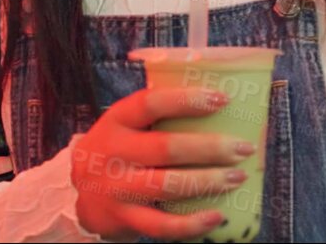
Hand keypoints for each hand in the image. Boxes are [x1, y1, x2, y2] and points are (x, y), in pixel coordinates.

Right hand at [69, 86, 254, 239]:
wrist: (82, 196)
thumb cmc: (121, 151)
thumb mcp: (126, 125)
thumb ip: (159, 114)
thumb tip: (222, 101)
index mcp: (116, 120)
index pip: (150, 103)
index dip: (187, 100)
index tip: (222, 99)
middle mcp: (112, 152)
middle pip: (166, 147)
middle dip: (210, 147)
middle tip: (243, 148)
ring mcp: (117, 189)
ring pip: (167, 185)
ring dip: (208, 181)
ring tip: (239, 177)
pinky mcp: (124, 219)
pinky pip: (161, 226)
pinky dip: (191, 224)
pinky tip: (217, 216)